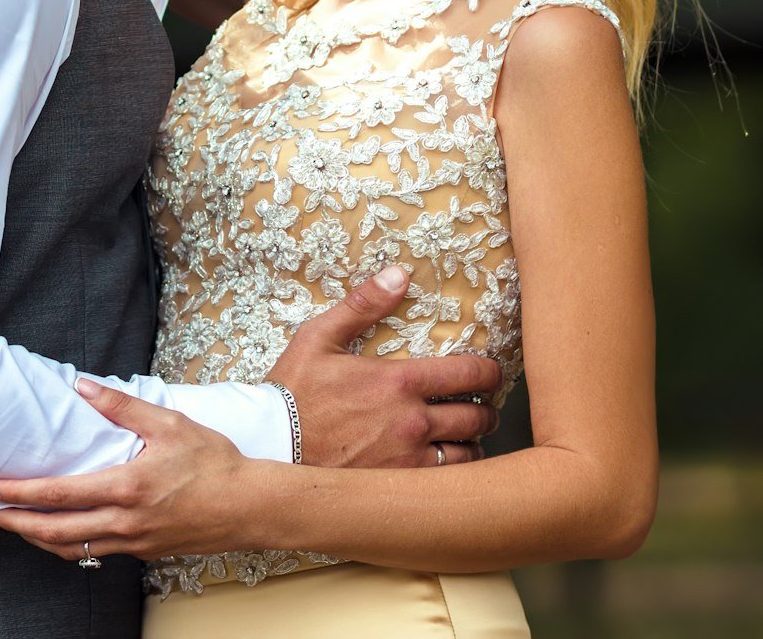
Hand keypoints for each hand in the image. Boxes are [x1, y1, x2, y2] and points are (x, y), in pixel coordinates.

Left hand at [0, 380, 251, 561]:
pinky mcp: (143, 552)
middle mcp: (124, 522)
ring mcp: (133, 543)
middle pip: (55, 532)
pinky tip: (59, 534)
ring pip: (71, 549)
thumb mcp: (168, 422)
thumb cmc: (212, 461)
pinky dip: (67, 545)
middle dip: (15, 524)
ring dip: (37, 539)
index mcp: (126, 488)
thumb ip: (120, 405)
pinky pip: (94, 552)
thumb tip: (81, 385)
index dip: (19, 494)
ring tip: (13, 526)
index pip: (59, 495)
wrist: (247, 506)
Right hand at [267, 264, 500, 469]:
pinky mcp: (398, 489)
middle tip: (483, 406)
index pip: (467, 375)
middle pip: (476, 416)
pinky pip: (446, 484)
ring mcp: (407, 460)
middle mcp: (411, 421)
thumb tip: (399, 274)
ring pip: (467, 455)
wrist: (270, 447)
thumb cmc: (294, 391)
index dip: (489, 372)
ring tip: (467, 438)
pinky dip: (455, 475)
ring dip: (473, 444)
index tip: (492, 372)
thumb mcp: (320, 336)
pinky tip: (448, 468)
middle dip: (486, 409)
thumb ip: (363, 304)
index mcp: (397, 380)